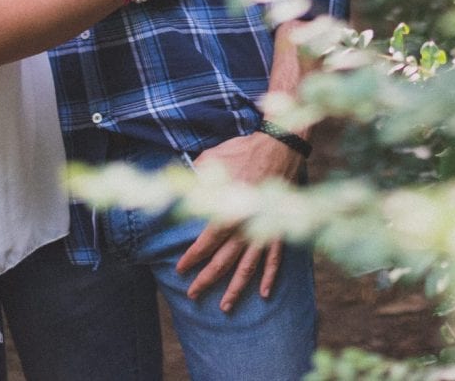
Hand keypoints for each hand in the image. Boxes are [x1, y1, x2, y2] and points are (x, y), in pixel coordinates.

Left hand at [173, 132, 302, 310]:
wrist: (278, 146)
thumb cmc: (242, 152)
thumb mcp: (211, 162)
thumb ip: (194, 181)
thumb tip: (175, 189)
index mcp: (227, 211)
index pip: (205, 243)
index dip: (192, 258)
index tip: (180, 270)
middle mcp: (244, 226)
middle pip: (223, 261)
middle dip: (206, 279)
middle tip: (193, 294)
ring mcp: (264, 229)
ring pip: (248, 267)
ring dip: (236, 288)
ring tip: (225, 307)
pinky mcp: (279, 228)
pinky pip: (275, 258)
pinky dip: (270, 276)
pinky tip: (264, 293)